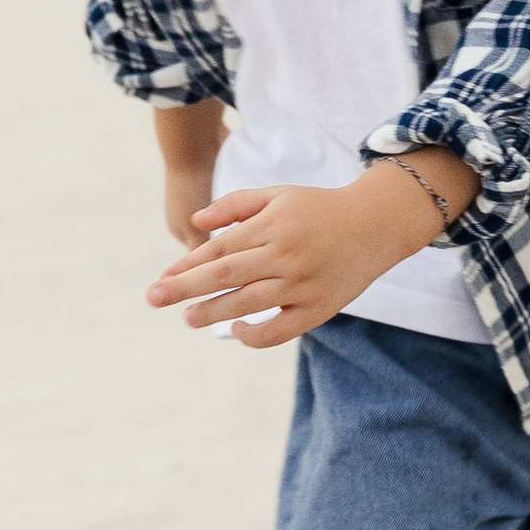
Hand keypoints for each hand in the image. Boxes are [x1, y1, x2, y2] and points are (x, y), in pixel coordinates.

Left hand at [146, 167, 443, 348]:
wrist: (377, 223)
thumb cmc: (319, 208)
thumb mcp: (278, 195)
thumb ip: (236, 205)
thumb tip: (195, 221)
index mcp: (272, 225)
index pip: (220, 247)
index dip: (188, 264)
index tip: (162, 278)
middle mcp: (285, 254)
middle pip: (225, 275)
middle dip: (184, 288)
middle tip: (153, 298)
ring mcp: (302, 283)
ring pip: (247, 303)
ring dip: (212, 312)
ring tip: (187, 318)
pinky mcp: (318, 308)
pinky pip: (279, 330)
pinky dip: (254, 335)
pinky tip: (235, 329)